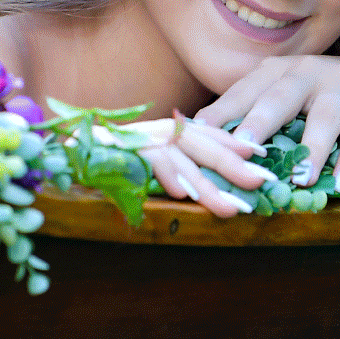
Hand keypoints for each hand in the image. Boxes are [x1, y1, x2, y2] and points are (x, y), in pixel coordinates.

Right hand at [126, 114, 271, 218]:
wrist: (76, 146)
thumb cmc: (118, 157)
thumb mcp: (157, 158)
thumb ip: (182, 165)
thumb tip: (209, 186)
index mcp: (174, 130)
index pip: (212, 134)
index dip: (237, 144)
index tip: (263, 157)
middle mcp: (163, 131)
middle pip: (205, 146)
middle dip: (234, 166)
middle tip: (260, 183)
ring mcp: (145, 139)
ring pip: (183, 161)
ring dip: (207, 186)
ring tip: (229, 208)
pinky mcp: (125, 149)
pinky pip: (151, 162)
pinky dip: (167, 176)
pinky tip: (181, 194)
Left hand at [194, 54, 339, 191]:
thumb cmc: (316, 98)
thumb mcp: (282, 99)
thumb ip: (251, 117)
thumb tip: (205, 150)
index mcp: (273, 73)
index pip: (242, 94)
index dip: (219, 114)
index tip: (195, 134)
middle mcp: (303, 72)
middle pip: (278, 99)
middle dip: (258, 123)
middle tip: (241, 148)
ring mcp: (339, 83)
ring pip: (323, 117)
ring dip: (312, 150)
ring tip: (300, 179)